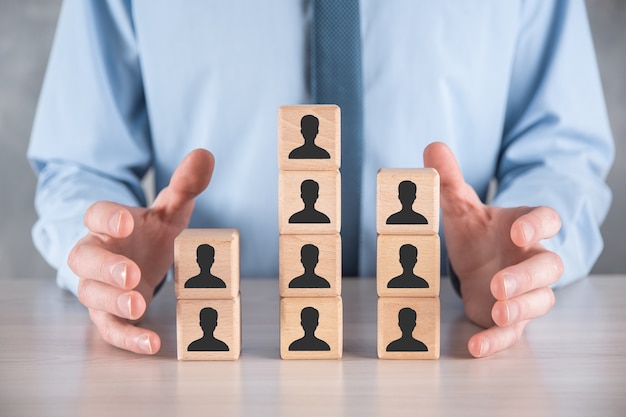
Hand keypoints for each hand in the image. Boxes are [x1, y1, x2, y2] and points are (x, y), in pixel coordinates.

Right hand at [68, 149, 213, 353]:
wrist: (140, 258)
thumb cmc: (151, 233)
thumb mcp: (171, 210)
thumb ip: (186, 186)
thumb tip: (205, 155)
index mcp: (109, 224)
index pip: (95, 214)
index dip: (107, 218)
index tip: (125, 221)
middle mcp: (97, 254)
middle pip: (83, 258)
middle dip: (104, 267)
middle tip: (130, 274)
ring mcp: (99, 286)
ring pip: (91, 294)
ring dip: (112, 302)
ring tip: (138, 306)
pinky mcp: (109, 314)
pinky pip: (109, 328)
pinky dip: (127, 337)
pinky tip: (150, 344)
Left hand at [424, 142, 562, 356]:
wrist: (481, 264)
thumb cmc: (478, 234)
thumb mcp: (460, 209)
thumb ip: (449, 181)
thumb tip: (432, 146)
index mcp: (523, 227)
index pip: (546, 220)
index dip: (538, 226)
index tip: (521, 231)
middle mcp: (531, 259)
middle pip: (548, 267)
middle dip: (527, 277)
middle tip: (502, 284)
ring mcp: (524, 291)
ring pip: (539, 302)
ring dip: (520, 309)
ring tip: (497, 312)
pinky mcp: (511, 318)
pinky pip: (513, 333)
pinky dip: (497, 340)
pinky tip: (477, 348)